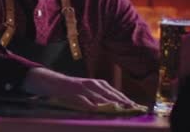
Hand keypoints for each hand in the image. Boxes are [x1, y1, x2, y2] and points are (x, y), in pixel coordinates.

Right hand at [21, 67, 135, 110]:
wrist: (55, 82)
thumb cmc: (73, 90)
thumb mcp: (88, 94)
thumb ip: (98, 99)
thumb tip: (108, 106)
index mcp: (98, 84)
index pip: (114, 92)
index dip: (124, 99)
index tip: (135, 105)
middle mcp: (94, 83)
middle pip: (111, 92)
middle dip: (122, 100)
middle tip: (132, 106)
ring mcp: (85, 86)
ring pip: (101, 94)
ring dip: (112, 100)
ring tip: (121, 106)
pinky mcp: (76, 89)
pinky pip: (86, 97)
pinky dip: (94, 102)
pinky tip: (99, 107)